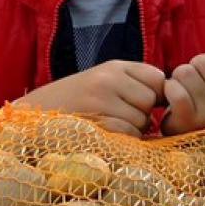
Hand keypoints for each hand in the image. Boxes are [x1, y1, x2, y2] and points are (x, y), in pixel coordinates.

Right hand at [15, 60, 164, 137]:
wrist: (35, 114)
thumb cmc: (75, 101)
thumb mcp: (102, 81)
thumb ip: (133, 84)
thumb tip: (169, 97)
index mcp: (114, 66)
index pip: (157, 77)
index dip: (154, 94)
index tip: (139, 103)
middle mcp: (109, 78)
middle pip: (151, 101)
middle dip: (142, 113)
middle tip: (120, 116)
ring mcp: (102, 100)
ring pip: (141, 120)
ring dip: (132, 129)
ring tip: (109, 124)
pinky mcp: (96, 121)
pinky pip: (128, 133)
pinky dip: (123, 139)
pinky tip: (106, 134)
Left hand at [161, 30, 204, 134]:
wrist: (184, 136)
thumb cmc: (204, 103)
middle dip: (194, 67)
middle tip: (193, 85)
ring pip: (186, 71)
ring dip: (178, 78)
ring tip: (182, 92)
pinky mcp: (189, 120)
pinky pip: (175, 89)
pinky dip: (169, 89)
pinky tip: (171, 98)